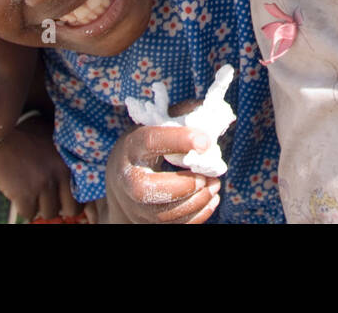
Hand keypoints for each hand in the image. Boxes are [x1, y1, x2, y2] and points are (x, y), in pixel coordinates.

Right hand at [0, 114, 81, 220]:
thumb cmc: (29, 137)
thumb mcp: (56, 142)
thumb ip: (70, 163)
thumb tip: (87, 198)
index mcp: (71, 161)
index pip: (86, 193)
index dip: (80, 202)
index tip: (70, 202)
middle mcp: (60, 173)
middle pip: (72, 208)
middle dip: (62, 206)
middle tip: (51, 199)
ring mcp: (43, 184)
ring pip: (49, 212)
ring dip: (41, 206)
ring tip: (33, 191)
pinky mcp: (24, 194)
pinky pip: (29, 213)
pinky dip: (24, 208)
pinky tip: (20, 193)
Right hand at [104, 99, 219, 223]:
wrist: (123, 182)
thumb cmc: (147, 148)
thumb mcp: (156, 125)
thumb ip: (181, 116)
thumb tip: (211, 111)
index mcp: (131, 147)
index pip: (150, 141)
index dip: (178, 140)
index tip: (206, 140)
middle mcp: (128, 180)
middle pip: (148, 190)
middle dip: (184, 184)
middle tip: (208, 176)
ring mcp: (136, 206)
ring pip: (164, 213)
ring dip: (197, 200)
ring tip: (215, 184)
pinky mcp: (148, 221)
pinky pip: (175, 225)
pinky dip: (198, 214)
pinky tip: (211, 198)